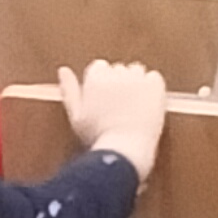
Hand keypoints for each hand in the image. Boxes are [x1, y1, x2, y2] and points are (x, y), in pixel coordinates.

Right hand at [60, 59, 167, 176]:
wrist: (126, 150)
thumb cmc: (99, 137)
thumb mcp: (76, 115)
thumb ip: (69, 90)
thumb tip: (63, 70)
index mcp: (95, 77)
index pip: (100, 67)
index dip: (103, 84)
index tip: (106, 100)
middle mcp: (115, 72)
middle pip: (119, 69)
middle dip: (120, 83)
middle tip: (122, 106)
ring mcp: (137, 78)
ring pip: (137, 71)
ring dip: (137, 83)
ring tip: (136, 105)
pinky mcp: (155, 87)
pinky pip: (155, 77)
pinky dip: (153, 87)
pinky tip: (149, 103)